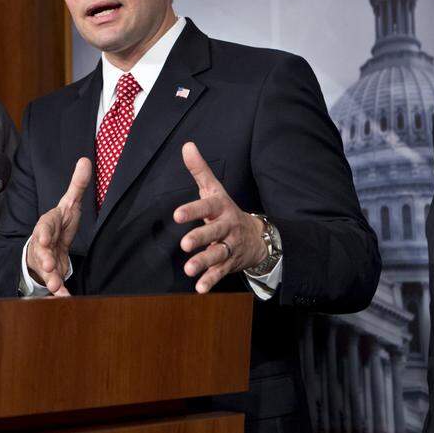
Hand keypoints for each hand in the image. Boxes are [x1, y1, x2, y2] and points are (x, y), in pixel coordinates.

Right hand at [26, 157, 91, 295]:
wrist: (47, 245)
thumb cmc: (59, 223)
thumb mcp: (69, 203)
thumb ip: (77, 185)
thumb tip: (86, 159)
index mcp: (48, 224)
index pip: (44, 226)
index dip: (44, 232)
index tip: (45, 238)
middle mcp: (42, 243)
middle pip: (41, 250)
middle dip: (44, 258)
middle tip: (49, 265)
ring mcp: (44, 259)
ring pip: (45, 269)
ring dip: (51, 278)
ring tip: (57, 287)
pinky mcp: (51, 274)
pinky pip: (54, 283)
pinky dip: (60, 292)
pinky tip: (65, 298)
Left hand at [173, 142, 267, 292]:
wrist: (257, 235)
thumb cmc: (226, 210)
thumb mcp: (214, 189)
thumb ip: (200, 170)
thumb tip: (187, 145)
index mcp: (221, 208)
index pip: (207, 207)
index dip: (193, 210)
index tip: (177, 214)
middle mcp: (226, 227)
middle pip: (214, 232)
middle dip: (200, 238)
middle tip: (184, 244)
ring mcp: (229, 246)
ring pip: (217, 254)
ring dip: (204, 262)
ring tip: (189, 270)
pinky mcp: (229, 263)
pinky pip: (220, 272)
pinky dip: (210, 280)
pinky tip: (199, 288)